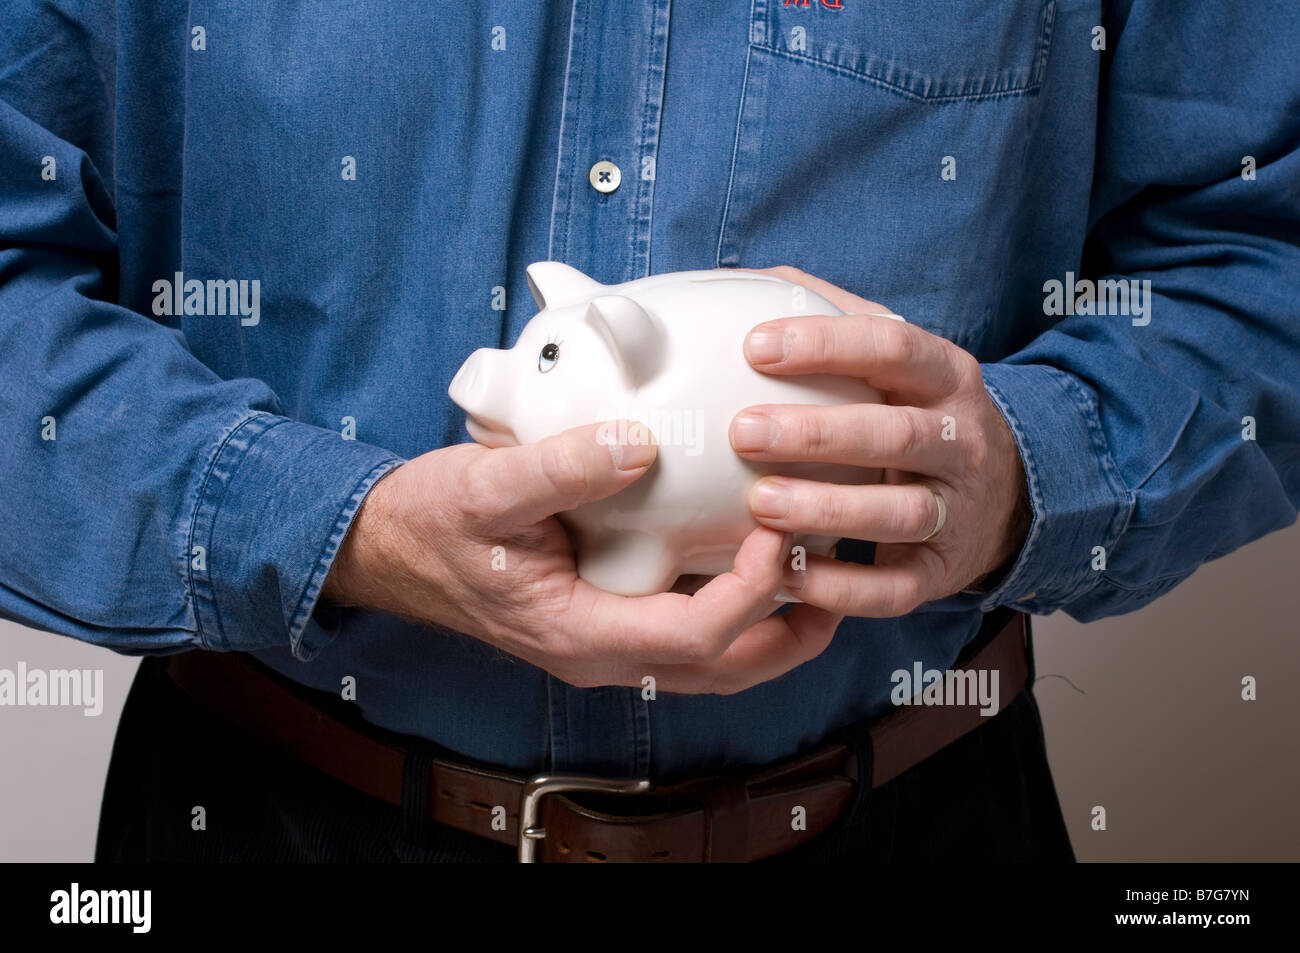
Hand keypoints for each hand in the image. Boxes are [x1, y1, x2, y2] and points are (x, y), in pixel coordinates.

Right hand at [322, 421, 842, 692]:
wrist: (394, 548)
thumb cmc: (435, 525)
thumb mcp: (487, 490)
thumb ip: (560, 470)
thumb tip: (637, 444)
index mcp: (582, 634)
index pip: (699, 636)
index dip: (755, 590)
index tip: (781, 527)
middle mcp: (605, 651)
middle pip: (724, 666)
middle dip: (792, 629)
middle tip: (838, 570)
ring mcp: (608, 638)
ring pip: (713, 658)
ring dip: (773, 625)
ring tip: (819, 570)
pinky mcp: (608, 614)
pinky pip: (688, 625)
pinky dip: (735, 603)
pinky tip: (753, 554)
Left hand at [730, 266, 1031, 616]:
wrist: (1004, 497)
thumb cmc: (917, 413)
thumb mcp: (899, 361)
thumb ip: (835, 318)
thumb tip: (748, 282)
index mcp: (946, 376)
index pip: (893, 346)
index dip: (825, 344)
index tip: (754, 347)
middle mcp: (960, 440)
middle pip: (895, 434)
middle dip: (816, 433)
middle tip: (743, 431)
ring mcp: (956, 510)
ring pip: (899, 512)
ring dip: (827, 508)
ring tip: (759, 505)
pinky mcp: (941, 572)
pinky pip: (894, 589)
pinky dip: (840, 587)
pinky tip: (785, 574)